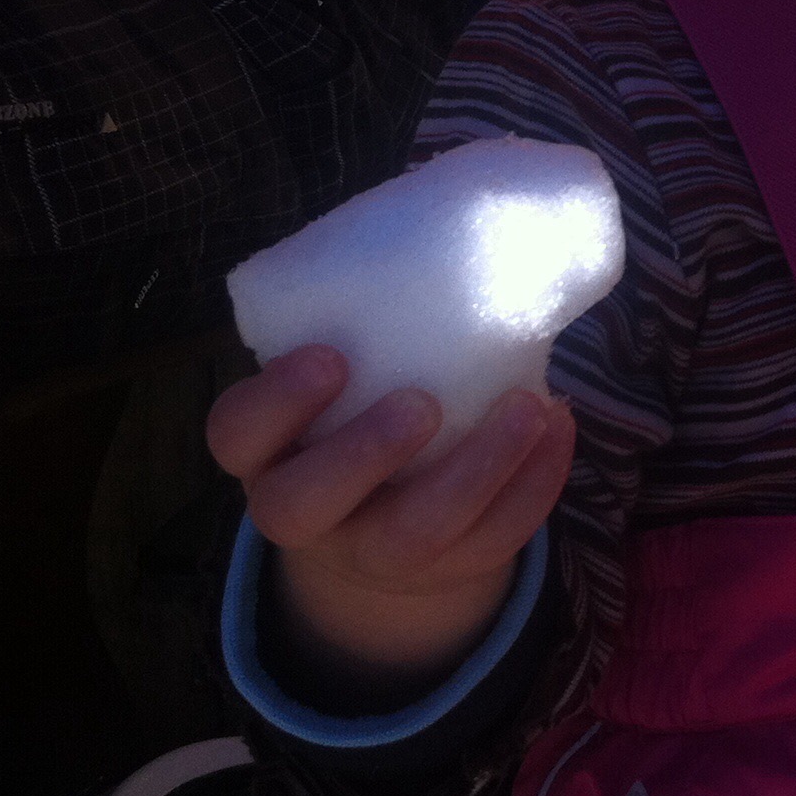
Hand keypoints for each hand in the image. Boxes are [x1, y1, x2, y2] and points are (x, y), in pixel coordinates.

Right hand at [206, 344, 574, 701]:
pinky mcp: (448, 569)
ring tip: (528, 407)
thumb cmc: (363, 407)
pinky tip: (558, 427)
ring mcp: (373, 553)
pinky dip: (535, 484)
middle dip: (367, 450)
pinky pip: (492, 541)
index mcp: (265, 450)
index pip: (238, 433)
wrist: (387, 513)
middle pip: (306, 504)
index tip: (331, 357)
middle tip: (423, 401)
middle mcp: (304, 512)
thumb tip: (445, 226)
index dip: (278, 400)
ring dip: (478, 469)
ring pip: (414, 534)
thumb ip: (367, 324)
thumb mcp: (346, 374)